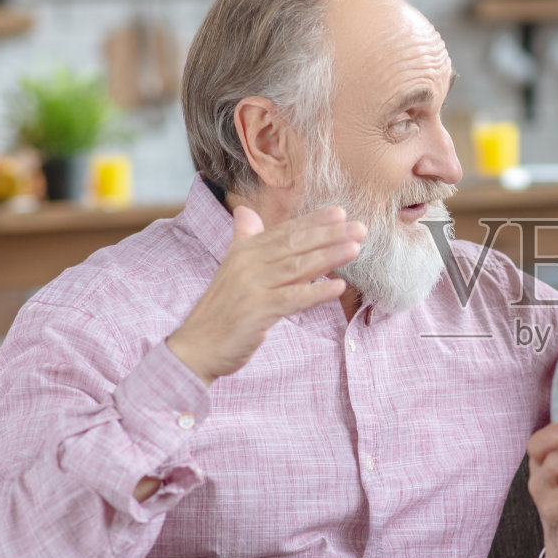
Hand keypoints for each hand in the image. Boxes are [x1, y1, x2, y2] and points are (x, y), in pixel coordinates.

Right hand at [167, 204, 364, 384]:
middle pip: (295, 245)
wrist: (197, 346)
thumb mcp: (231, 269)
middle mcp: (247, 263)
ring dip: (328, 257)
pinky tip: (338, 287)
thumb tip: (245, 211)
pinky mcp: (256, 311)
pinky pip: (292, 299)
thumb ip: (243, 239)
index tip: (341, 212)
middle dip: (329, 235)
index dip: (314, 221)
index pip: (285, 232)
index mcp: (244, 251)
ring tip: (355, 248)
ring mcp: (252, 286)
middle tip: (360, 227)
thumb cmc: (222, 309)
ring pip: (296, 267)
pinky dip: (316, 292)